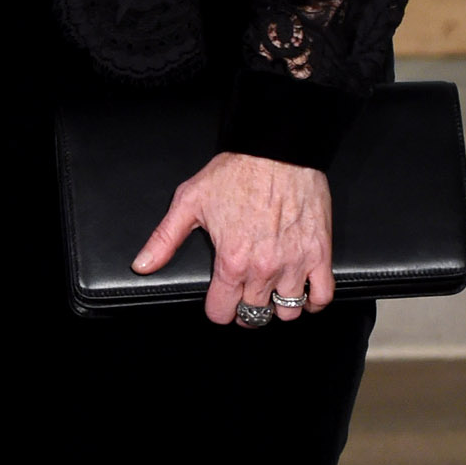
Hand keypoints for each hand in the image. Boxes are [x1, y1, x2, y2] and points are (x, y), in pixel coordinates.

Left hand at [131, 150, 334, 327]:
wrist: (277, 150)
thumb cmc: (236, 171)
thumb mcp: (189, 201)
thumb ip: (164, 239)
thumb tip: (143, 265)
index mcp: (231, 261)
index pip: (221, 312)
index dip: (217, 310)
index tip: (219, 302)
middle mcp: (263, 269)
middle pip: (253, 315)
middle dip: (245, 311)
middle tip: (243, 299)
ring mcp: (294, 264)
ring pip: (287, 312)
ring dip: (277, 308)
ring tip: (271, 294)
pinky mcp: (319, 254)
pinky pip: (322, 295)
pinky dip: (313, 301)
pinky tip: (302, 293)